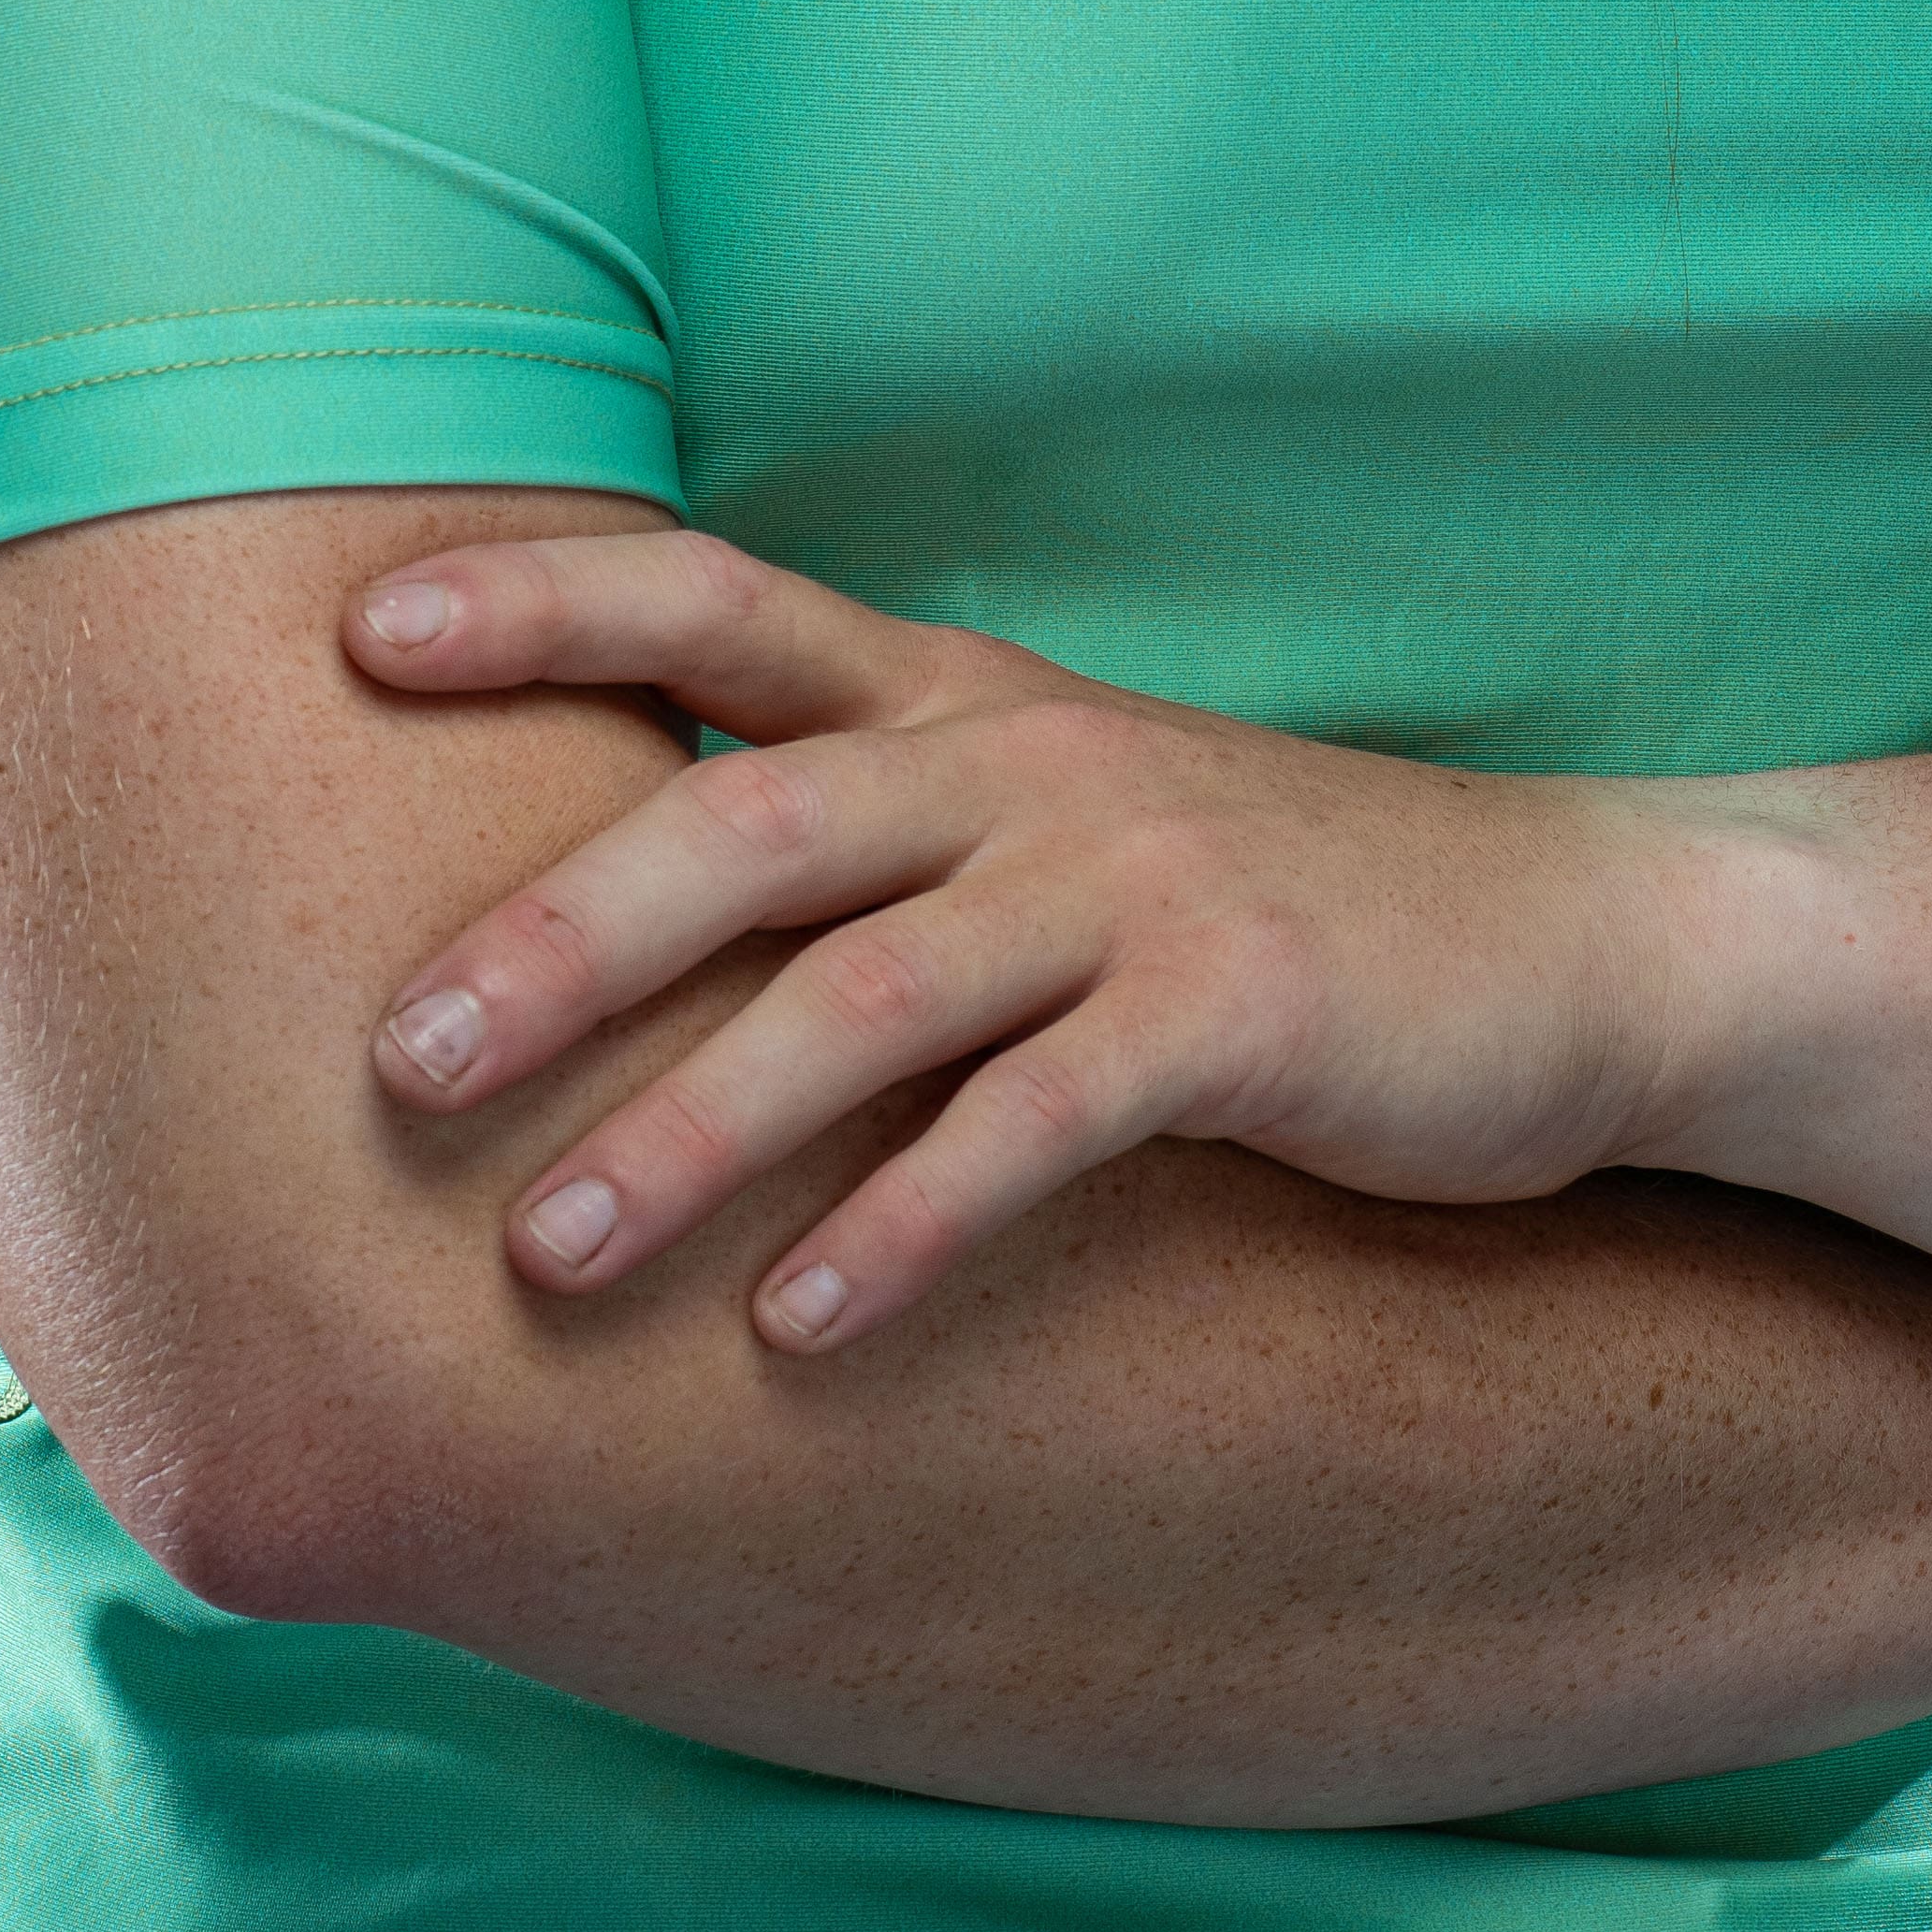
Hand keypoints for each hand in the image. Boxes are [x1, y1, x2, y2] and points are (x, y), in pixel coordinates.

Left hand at [344, 538, 1712, 1352]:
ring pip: (867, 986)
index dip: (544, 598)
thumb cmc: (1263, 908)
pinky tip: (798, 1334)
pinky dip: (906, 1228)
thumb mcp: (1058, 821)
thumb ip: (872, 838)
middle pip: (750, 812)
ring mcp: (1135, 875)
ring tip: (546, 1255)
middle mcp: (1026, 759)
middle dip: (560, 931)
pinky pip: (1036, 1124)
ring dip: (696, 1123)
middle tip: (392, 1059)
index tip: (361, 627)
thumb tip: (614, 910)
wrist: (1570, 942)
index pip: (718, 600)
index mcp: (964, 698)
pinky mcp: (1236, 1009)